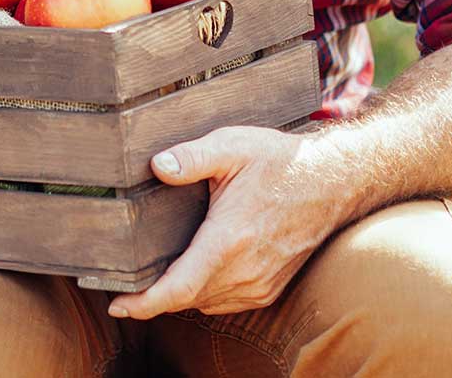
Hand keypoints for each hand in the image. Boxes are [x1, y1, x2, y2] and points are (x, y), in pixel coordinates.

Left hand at [108, 126, 348, 318]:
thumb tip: (158, 165)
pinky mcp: (270, 287)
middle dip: (153, 298)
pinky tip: (191, 275)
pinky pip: (226, 301)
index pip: (179, 288)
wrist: (333, 181)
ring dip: (179, 296)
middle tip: (123, 288)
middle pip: (187, 299)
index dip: (144, 303)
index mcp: (230, 241)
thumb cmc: (280, 162)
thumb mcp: (232, 146)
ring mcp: (261, 283)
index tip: (117, 306)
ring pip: (206, 303)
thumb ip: (191, 156)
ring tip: (151, 282)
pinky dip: (204, 294)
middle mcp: (246, 271)